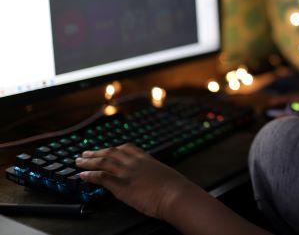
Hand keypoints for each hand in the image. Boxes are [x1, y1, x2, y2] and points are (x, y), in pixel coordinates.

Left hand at [76, 144, 200, 219]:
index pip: (126, 148)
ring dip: (89, 161)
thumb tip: (154, 179)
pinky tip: (83, 176)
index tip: (106, 149)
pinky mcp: (121, 186)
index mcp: (146, 159)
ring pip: (103, 162)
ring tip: (79, 162)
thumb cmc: (175, 188)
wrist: (175, 195)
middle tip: (85, 153)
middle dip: (96, 152)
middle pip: (111, 153)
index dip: (113, 148)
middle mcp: (134, 163)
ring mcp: (127, 173)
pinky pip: (102, 177)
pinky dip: (90, 175)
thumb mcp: (165, 175)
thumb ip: (155, 174)